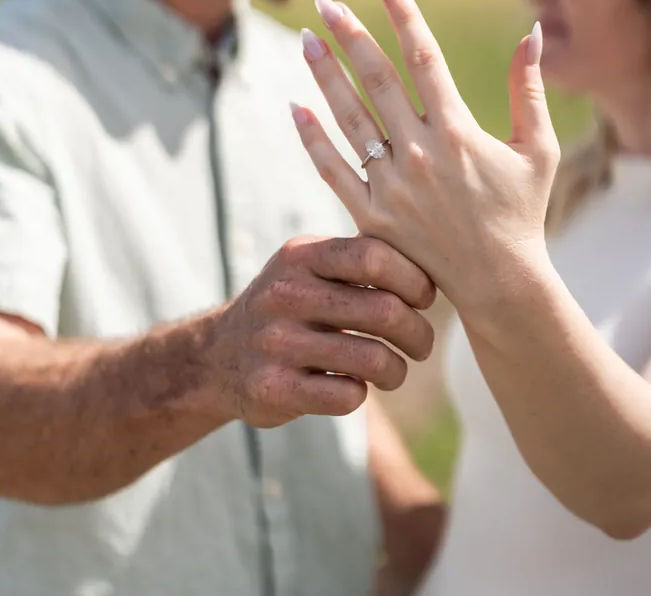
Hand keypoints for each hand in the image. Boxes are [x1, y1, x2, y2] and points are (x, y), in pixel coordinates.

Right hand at [200, 235, 435, 427]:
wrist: (217, 356)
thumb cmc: (290, 305)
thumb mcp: (310, 265)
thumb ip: (359, 257)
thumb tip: (433, 261)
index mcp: (302, 255)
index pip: (375, 256)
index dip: (414, 279)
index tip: (424, 297)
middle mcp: (286, 293)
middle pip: (384, 310)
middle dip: (418, 333)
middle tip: (421, 344)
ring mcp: (276, 342)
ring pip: (374, 359)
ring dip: (398, 370)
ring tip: (395, 370)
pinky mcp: (274, 389)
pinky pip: (348, 396)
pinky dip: (362, 393)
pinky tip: (355, 386)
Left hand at [289, 0, 559, 310]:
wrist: (500, 284)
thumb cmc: (522, 212)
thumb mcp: (537, 149)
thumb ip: (531, 89)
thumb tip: (534, 32)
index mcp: (459, 130)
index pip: (424, 57)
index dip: (404, 15)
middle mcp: (421, 152)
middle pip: (377, 79)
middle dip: (350, 36)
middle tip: (325, 3)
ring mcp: (392, 185)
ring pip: (349, 117)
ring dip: (325, 75)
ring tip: (305, 40)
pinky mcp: (372, 215)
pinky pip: (333, 169)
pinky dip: (313, 138)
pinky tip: (296, 106)